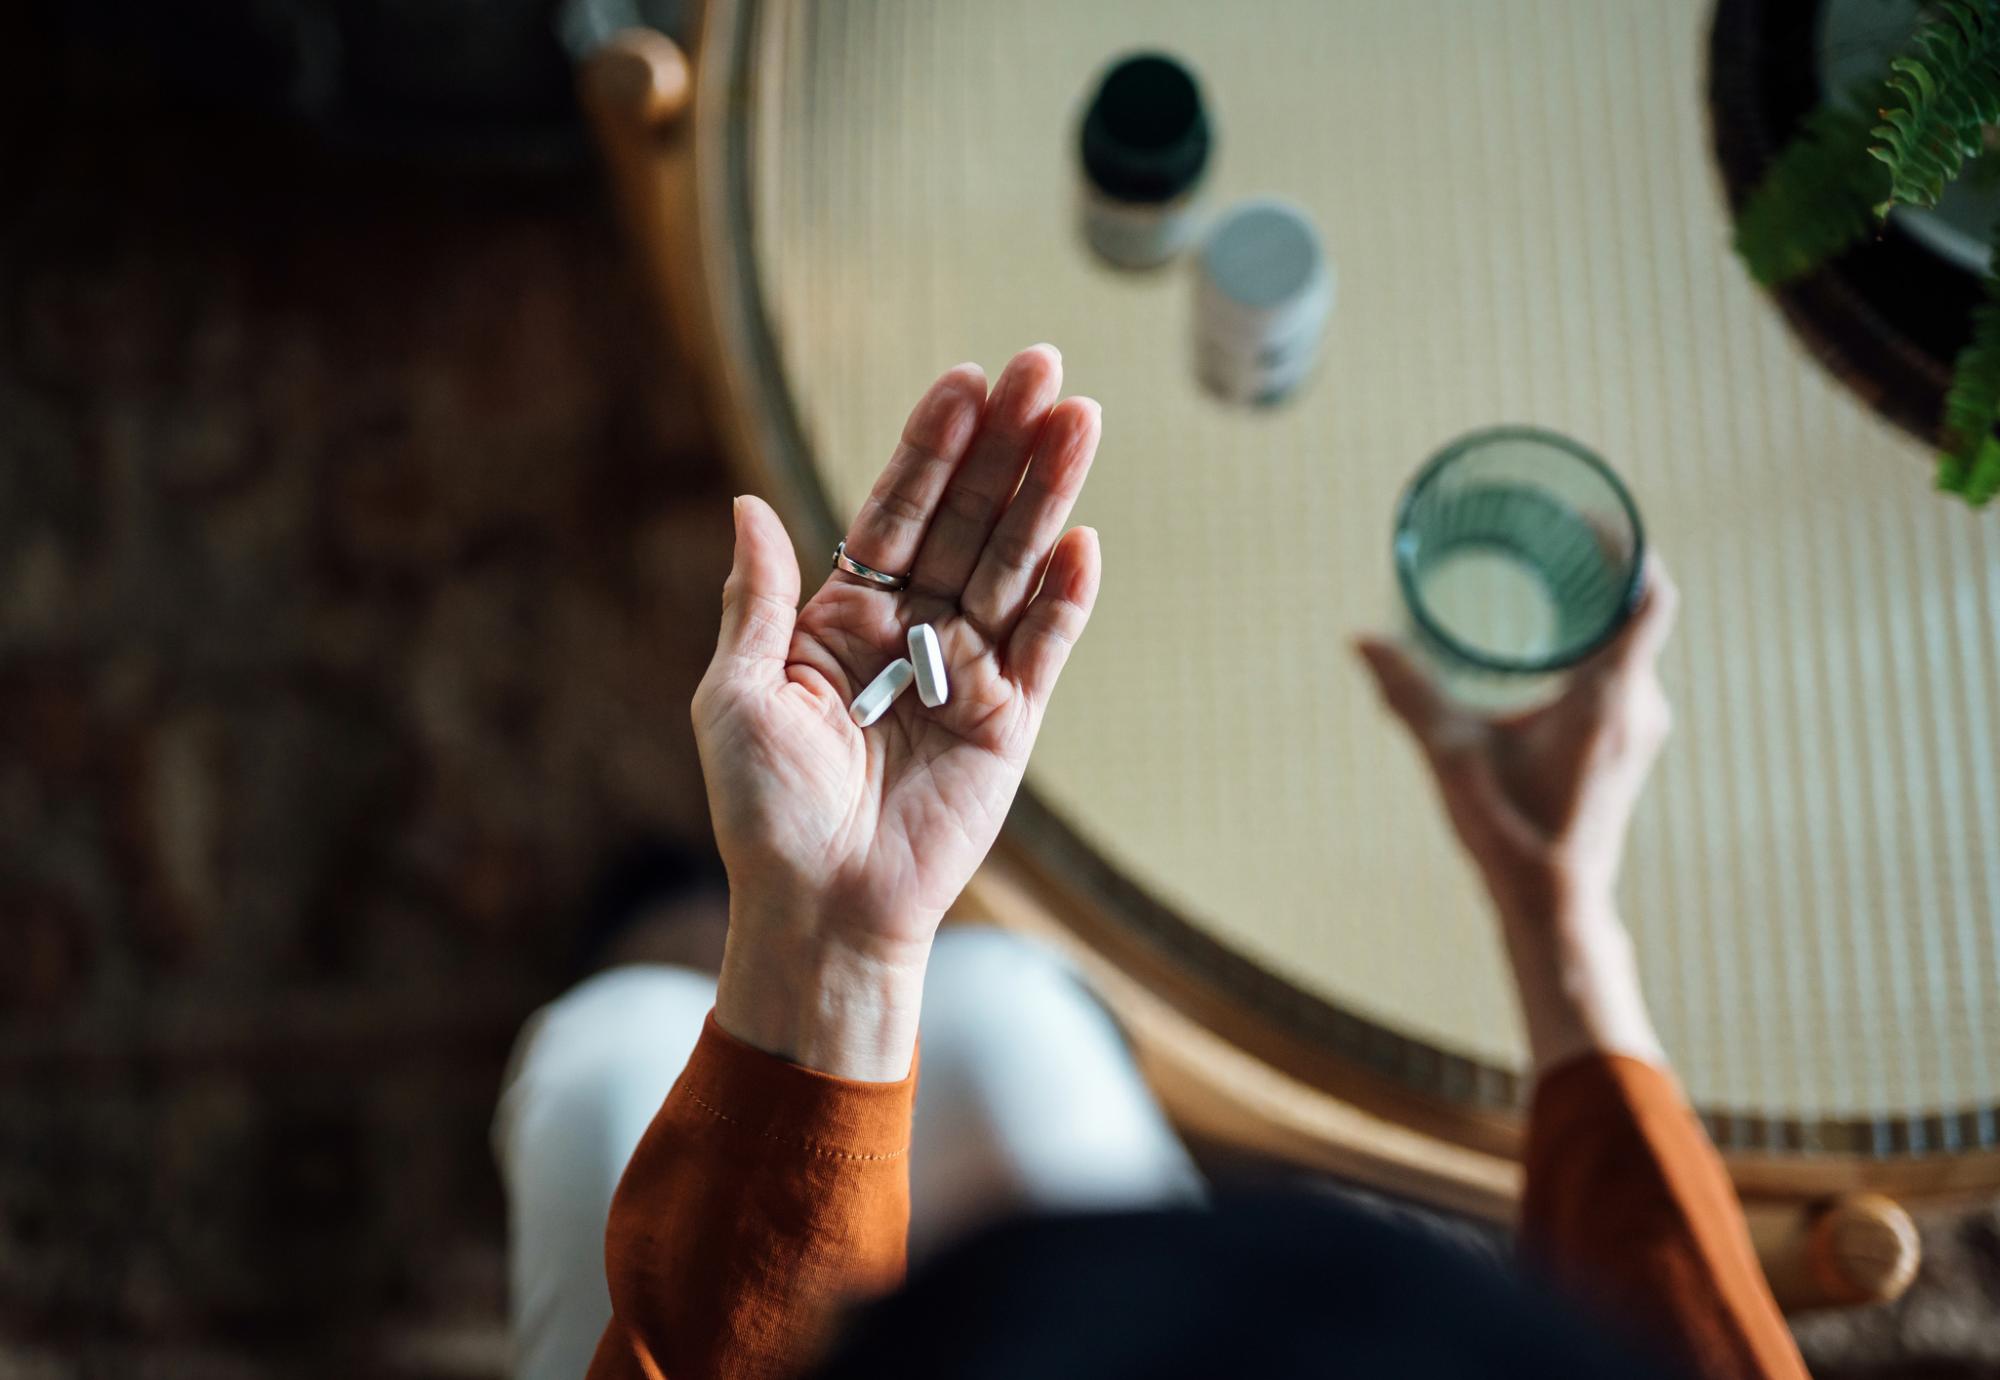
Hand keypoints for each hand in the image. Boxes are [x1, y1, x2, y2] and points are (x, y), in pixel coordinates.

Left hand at [693, 346, 1101, 1078]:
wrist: (819, 908)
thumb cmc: (764, 811)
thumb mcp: (734, 696)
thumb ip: (759, 600)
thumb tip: (751, 503)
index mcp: (842, 618)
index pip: (895, 511)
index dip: (930, 447)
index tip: (964, 380)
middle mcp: (910, 632)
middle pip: (966, 519)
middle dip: (1005, 444)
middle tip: (1045, 368)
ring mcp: (965, 673)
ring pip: (1012, 565)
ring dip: (1046, 495)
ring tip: (1080, 419)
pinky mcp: (1008, 723)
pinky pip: (1043, 648)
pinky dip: (1064, 597)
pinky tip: (1083, 539)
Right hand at [1356, 561, 1679, 1071]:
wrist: (1555, 906)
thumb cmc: (1510, 835)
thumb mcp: (1451, 757)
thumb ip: (1408, 694)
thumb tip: (1360, 640)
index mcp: (1610, 697)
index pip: (1648, 595)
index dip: (1627, 546)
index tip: (1586, 518)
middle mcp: (1640, 706)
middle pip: (1638, 610)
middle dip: (1599, 567)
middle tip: (1549, 535)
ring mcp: (1640, 729)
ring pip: (1631, 643)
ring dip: (1596, 607)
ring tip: (1547, 576)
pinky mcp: (1627, 747)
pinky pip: (1624, 672)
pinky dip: (1594, 643)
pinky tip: (1551, 641)